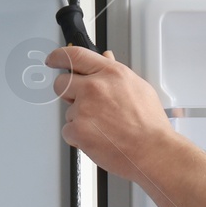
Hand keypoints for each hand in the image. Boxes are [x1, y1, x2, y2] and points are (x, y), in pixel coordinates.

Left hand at [47, 45, 178, 183]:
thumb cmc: (149, 124)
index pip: (75, 56)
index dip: (59, 56)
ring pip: (68, 111)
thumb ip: (114, 72)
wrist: (152, 151)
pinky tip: (98, 138)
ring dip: (79, 120)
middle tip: (83, 104)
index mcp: (110, 73)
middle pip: (62, 83)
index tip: (53, 59)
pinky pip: (68, 131)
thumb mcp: (138, 87)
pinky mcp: (78, 130)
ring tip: (103, 128)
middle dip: (67, 93)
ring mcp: (84, 109)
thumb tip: (105, 58)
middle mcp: (94, 87)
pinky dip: (78, 137)